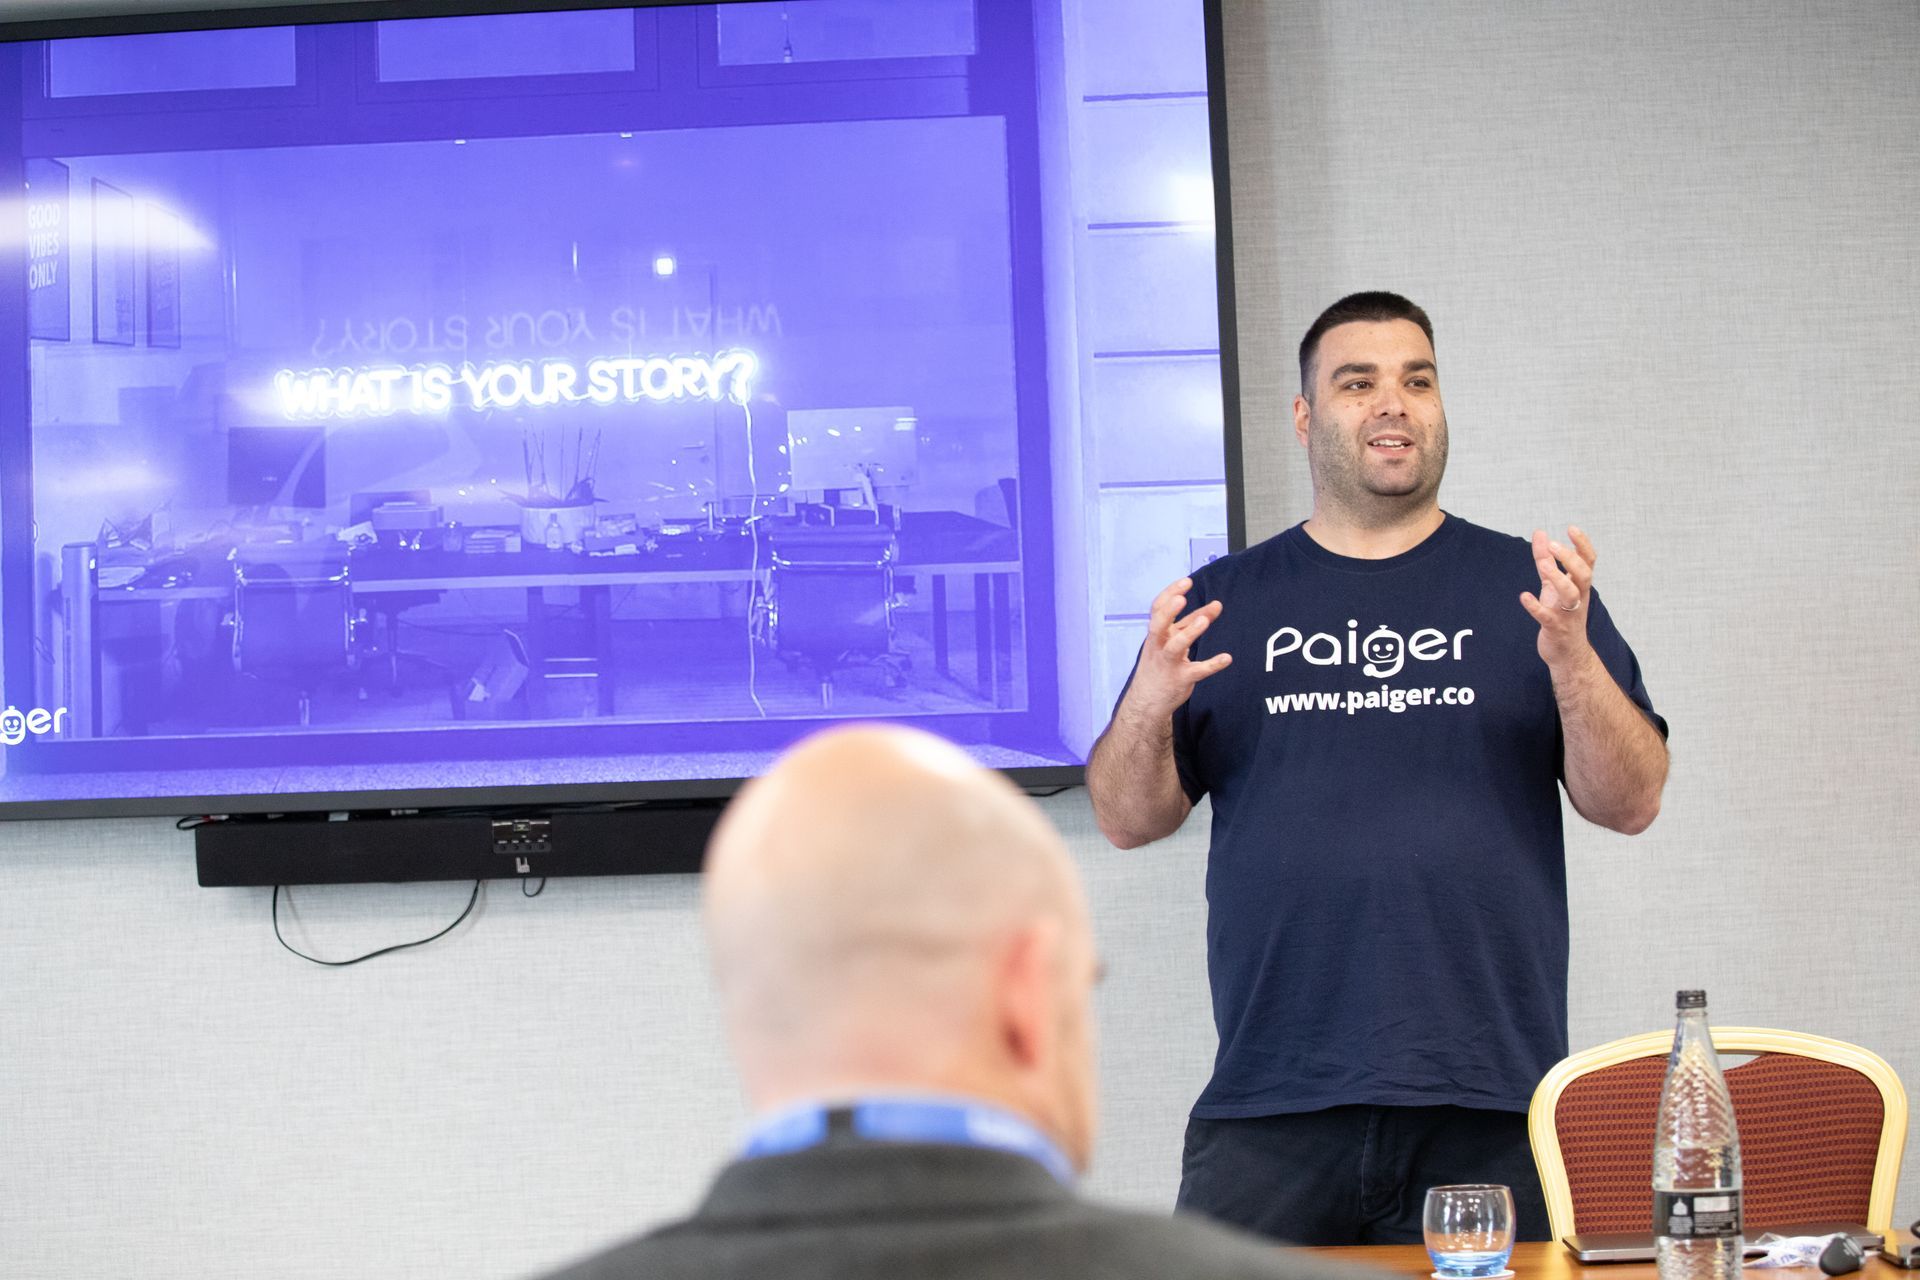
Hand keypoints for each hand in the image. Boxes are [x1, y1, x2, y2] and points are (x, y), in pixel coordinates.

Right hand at [1125, 577, 1231, 718]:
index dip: (1170, 593)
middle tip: (1183, 597)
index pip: (1158, 609)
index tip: (1186, 581)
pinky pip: (1196, 671)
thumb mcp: (1171, 641)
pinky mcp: (1180, 679)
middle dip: (1169, 610)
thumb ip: (1193, 623)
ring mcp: (1168, 663)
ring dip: (1189, 633)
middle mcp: (1159, 646)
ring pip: (1175, 646)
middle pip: (1158, 624)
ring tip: (1205, 620)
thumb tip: (1216, 605)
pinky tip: (1227, 658)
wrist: (1147, 701)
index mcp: (1157, 634)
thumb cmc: (1161, 665)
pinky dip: (1212, 664)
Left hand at [1520, 526, 1597, 669]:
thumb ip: (1546, 559)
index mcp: (1579, 585)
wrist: (1568, 653)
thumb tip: (1540, 534)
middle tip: (1553, 545)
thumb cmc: (1561, 614)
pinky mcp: (1554, 628)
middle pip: (1584, 575)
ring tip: (1544, 567)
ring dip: (1558, 579)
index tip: (1571, 528)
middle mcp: (1578, 598)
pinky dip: (1535, 607)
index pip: (1588, 561)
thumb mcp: (1552, 584)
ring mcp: (1567, 613)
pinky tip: (1524, 597)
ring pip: (1570, 594)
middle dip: (1571, 559)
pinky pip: (1547, 617)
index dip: (1582, 544)